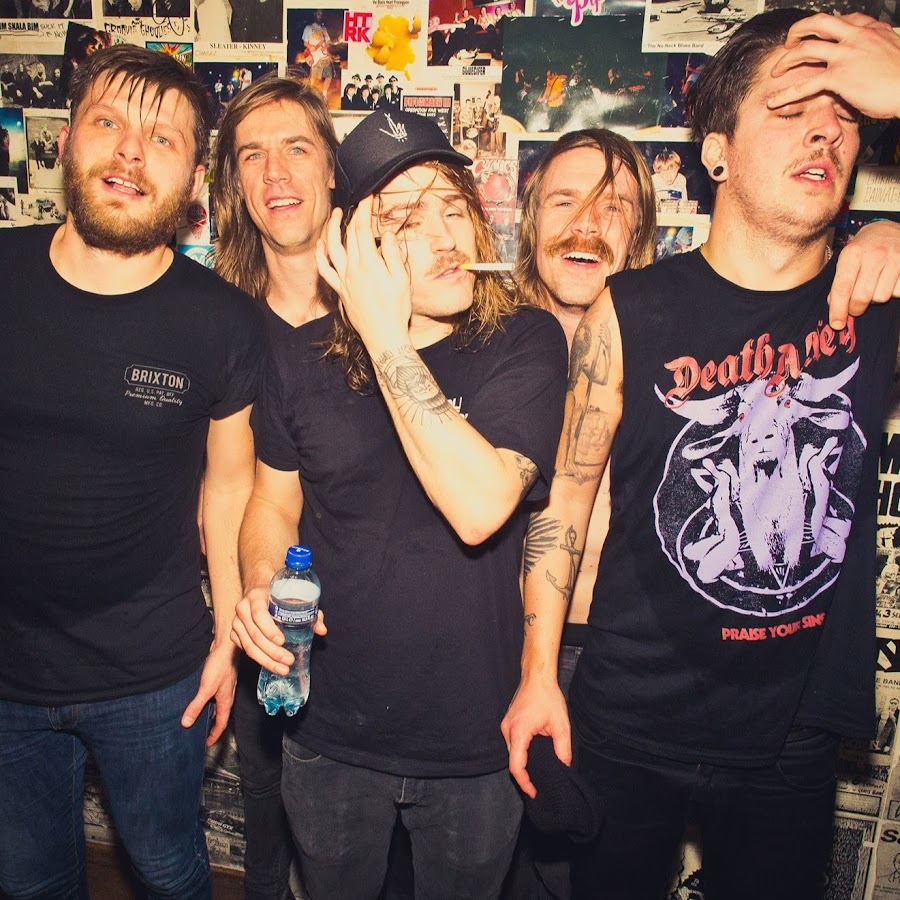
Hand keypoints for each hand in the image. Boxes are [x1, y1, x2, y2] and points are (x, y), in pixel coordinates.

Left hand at [181, 642, 237, 745]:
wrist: (226, 647)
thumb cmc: (220, 666)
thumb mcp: (206, 688)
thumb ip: (196, 705)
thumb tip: (186, 723)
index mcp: (225, 701)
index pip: (221, 724)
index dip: (214, 735)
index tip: (207, 744)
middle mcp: (226, 696)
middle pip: (220, 716)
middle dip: (212, 726)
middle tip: (202, 734)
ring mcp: (223, 688)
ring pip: (217, 706)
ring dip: (209, 714)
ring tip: (199, 719)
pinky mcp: (219, 680)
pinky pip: (213, 696)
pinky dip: (207, 702)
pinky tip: (199, 698)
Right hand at [231, 585, 327, 673]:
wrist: (259, 592)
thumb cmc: (278, 595)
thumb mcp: (293, 598)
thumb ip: (309, 612)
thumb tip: (322, 630)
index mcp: (256, 597)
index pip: (259, 614)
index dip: (269, 629)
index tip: (282, 641)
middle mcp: (243, 609)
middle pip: (255, 635)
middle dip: (272, 651)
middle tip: (288, 660)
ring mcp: (237, 623)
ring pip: (249, 646)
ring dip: (266, 660)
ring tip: (282, 668)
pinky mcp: (234, 634)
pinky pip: (245, 650)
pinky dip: (259, 659)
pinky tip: (271, 664)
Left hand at [315, 200, 411, 351]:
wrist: (383, 336)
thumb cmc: (396, 310)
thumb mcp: (402, 280)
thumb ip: (393, 255)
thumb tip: (387, 235)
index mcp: (369, 264)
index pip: (363, 229)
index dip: (365, 210)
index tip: (369, 198)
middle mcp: (352, 269)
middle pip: (349, 235)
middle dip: (354, 215)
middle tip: (360, 204)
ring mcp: (343, 280)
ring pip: (331, 247)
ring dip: (332, 228)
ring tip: (336, 214)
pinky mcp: (340, 290)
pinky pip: (324, 269)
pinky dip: (320, 254)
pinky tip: (321, 244)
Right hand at [500, 675, 570, 798]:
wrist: (537, 676)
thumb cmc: (548, 697)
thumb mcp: (561, 724)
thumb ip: (563, 749)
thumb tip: (563, 767)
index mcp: (518, 732)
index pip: (516, 767)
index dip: (524, 783)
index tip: (534, 792)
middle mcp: (508, 730)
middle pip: (513, 761)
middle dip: (525, 775)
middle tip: (540, 784)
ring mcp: (506, 726)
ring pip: (512, 753)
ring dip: (524, 763)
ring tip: (539, 771)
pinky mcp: (508, 723)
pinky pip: (513, 744)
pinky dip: (522, 753)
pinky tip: (534, 755)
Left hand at [768, 13, 899, 118]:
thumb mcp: (892, 49)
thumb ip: (877, 45)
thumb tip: (873, 49)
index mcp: (870, 29)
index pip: (841, 19)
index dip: (823, 26)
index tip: (814, 33)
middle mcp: (856, 37)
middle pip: (819, 23)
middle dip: (798, 31)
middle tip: (788, 43)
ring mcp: (846, 55)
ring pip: (806, 49)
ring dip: (786, 60)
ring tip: (776, 71)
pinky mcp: (839, 77)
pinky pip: (805, 84)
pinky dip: (785, 94)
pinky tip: (774, 101)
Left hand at [828, 220, 899, 329]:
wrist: (889, 229)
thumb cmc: (864, 249)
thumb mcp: (847, 259)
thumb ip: (840, 283)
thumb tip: (837, 311)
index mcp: (853, 253)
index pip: (842, 287)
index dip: (838, 309)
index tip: (836, 324)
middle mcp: (874, 255)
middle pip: (862, 296)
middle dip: (855, 308)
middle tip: (854, 308)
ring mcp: (895, 259)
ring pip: (881, 297)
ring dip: (874, 298)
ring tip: (873, 286)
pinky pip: (897, 292)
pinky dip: (892, 292)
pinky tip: (888, 281)